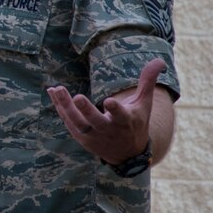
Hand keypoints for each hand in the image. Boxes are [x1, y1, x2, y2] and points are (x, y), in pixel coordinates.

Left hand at [47, 57, 164, 164]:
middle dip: (86, 111)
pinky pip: (69, 123)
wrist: (128, 154)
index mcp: (126, 121)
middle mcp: (109, 131)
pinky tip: (53, 92)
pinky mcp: (82, 138)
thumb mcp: (144, 103)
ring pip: (78, 124)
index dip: (115, 110)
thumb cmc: (136, 122)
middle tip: (77, 97)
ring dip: (66, 107)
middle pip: (95, 122)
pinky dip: (60, 108)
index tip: (109, 102)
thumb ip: (147, 81)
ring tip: (57, 89)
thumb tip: (160, 59)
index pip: (121, 116)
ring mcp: (94, 136)